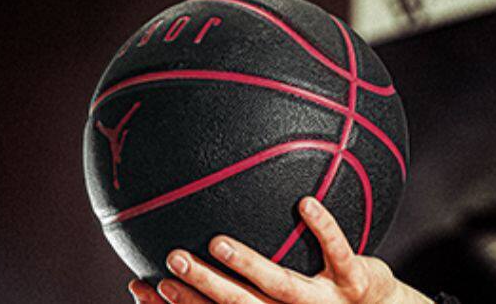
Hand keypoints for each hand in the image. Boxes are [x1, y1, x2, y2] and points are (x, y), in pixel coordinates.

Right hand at [128, 196, 428, 303]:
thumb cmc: (324, 296)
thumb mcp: (284, 288)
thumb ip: (250, 270)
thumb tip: (206, 229)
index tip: (141, 284)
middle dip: (201, 287)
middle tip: (171, 258)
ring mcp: (323, 302)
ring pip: (281, 286)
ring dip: (248, 266)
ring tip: (218, 242)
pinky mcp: (355, 281)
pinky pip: (338, 252)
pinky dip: (324, 229)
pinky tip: (305, 202)